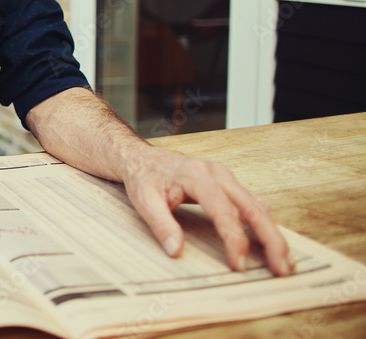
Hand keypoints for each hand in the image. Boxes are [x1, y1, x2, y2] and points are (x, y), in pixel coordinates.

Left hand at [122, 146, 292, 275]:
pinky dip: (264, 224)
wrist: (142, 157)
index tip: (239, 265)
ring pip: (258, 207)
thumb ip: (161, 225)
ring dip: (273, 235)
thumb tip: (176, 251)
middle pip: (253, 208)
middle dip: (271, 240)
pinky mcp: (228, 184)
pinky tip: (270, 243)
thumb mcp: (144, 200)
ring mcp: (226, 177)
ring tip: (283, 263)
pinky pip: (253, 204)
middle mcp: (218, 174)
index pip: (225, 211)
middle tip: (282, 268)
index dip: (235, 240)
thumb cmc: (143, 176)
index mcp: (197, 175)